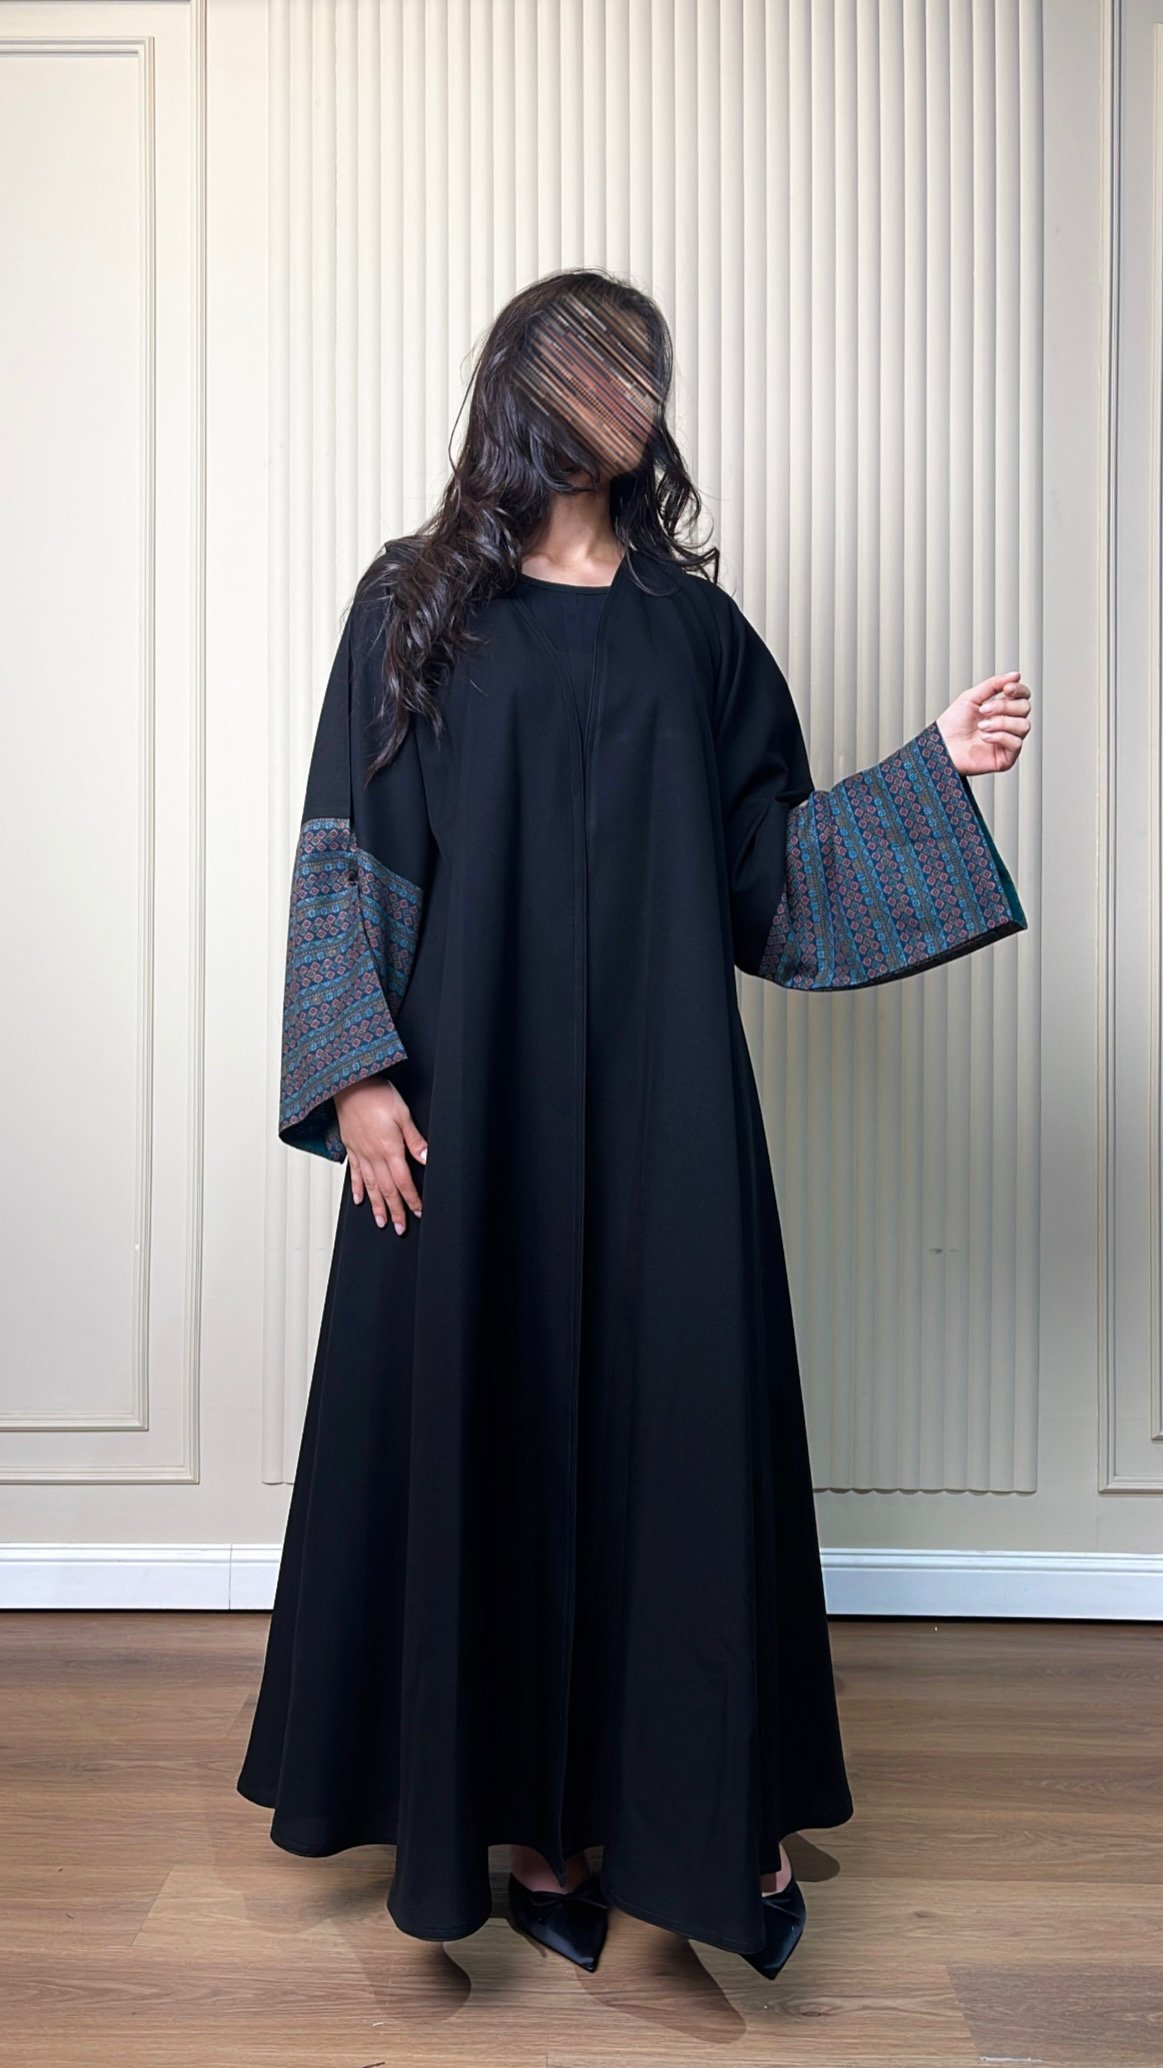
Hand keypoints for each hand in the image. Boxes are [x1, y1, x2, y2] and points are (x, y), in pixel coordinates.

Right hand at [333, 1075, 426, 1234]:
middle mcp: (373, 1155)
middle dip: (394, 1211)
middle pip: (386, 1189)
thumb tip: (427, 1159)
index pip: (403, 1182)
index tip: (418, 1212)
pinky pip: (354, 1173)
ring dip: (377, 1206)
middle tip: (399, 1228)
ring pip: (370, 1186)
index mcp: (389, 1149)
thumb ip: (414, 1139)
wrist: (349, 1083)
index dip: (411, 1199)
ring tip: (381, 1222)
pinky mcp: (351, 1147)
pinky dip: (357, 1189)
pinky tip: (359, 1200)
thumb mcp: (403, 1114)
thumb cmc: (376, 1093)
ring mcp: (360, 1152)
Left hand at [936, 671, 1031, 776]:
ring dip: (1001, 722)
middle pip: (1025, 708)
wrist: (941, 746)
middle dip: (1004, 706)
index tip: (1006, 688)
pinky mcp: (1007, 757)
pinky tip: (984, 737)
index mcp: (1002, 709)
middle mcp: (1007, 724)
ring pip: (1024, 725)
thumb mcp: (971, 697)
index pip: (1023, 696)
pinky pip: (1016, 743)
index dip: (1019, 690)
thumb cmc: (952, 725)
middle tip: (984, 710)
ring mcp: (1008, 740)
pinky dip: (1000, 737)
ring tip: (982, 726)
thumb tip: (1016, 675)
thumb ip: (994, 684)